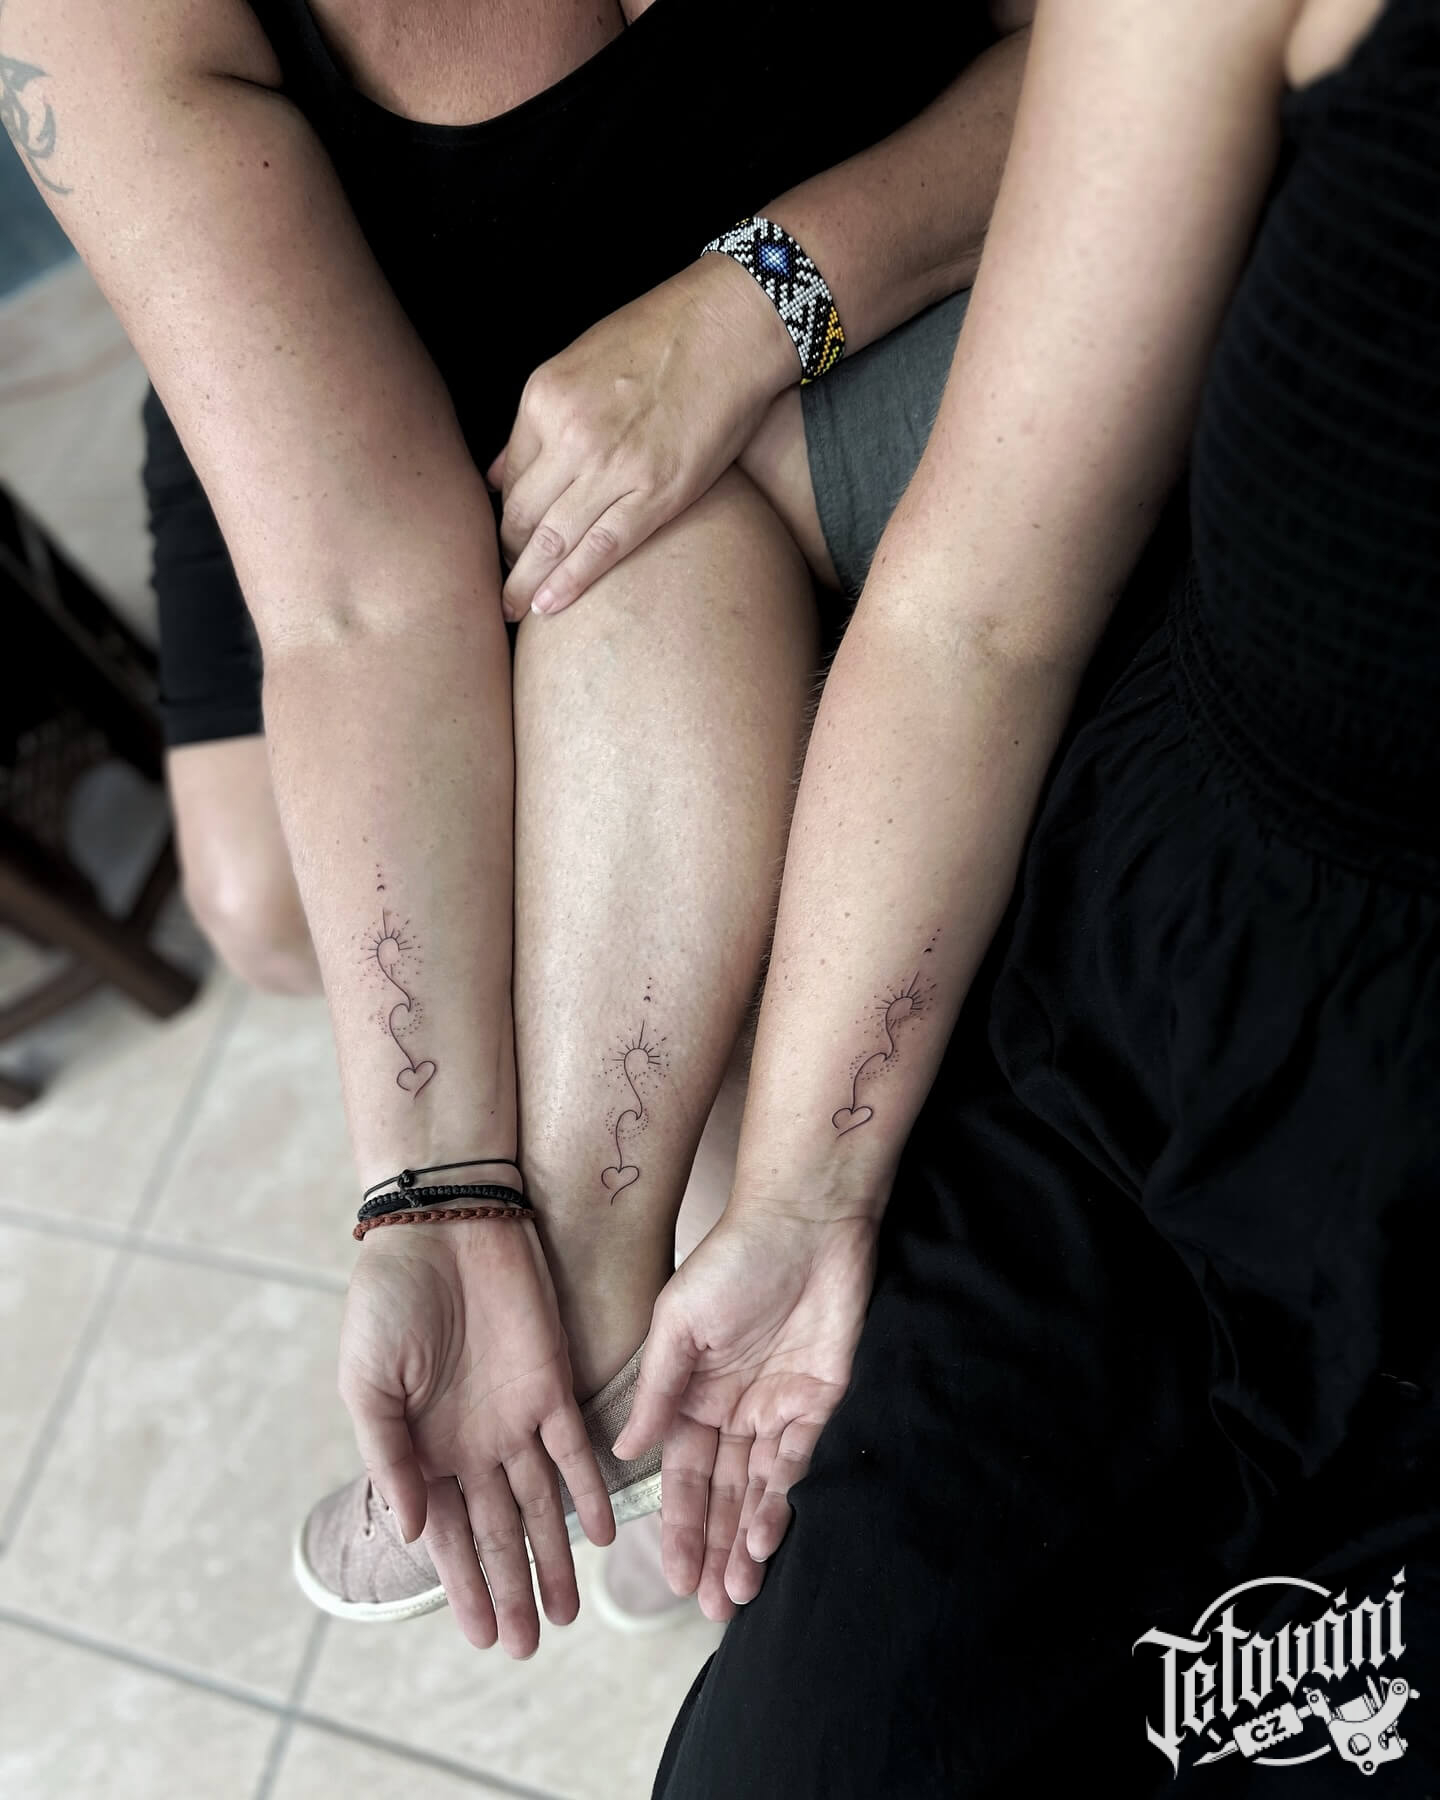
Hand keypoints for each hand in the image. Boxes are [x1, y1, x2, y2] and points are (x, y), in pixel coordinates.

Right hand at [338, 1216, 615, 1657]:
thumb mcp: (366, 1381)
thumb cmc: (388, 1300)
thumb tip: (415, 1532)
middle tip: (529, 1646)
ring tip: (568, 1613)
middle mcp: (474, 1445)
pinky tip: (602, 1536)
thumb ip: (389, 1455)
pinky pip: (576, 1449)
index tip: (481, 1638)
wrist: (441, 1225)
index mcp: (423, 1450)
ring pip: (542, 1504)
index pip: (450, 1537)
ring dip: (554, 1557)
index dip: (465, 1587)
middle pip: (501, 1532)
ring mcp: (516, 1418)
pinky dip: (589, 1492)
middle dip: (514, 1588)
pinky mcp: (552, 1384)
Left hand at [488, 254, 796, 619]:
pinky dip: (569, 582)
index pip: (508, 476)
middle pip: (521, 513)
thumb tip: (495, 474)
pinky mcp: (656, 493)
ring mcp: (612, 467)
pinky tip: (547, 608)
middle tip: (498, 587)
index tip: (504, 541)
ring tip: (510, 609)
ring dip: (526, 582)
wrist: (728, 327)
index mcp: (544, 399)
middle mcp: (571, 435)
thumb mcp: (576, 362)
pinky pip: (601, 549)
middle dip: (507, 556)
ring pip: (552, 539)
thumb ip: (534, 421)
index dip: (503, 515)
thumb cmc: (658, 337)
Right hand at [611, 1207, 877, 1620]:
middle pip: (720, 1496)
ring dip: (745, 1541)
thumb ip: (657, 1391)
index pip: (681, 1476)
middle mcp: (734, 1412)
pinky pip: (799, 1464)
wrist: (804, 1222)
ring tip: (735, 1591)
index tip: (672, 1576)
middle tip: (708, 1607)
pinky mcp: (821, 1402)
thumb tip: (624, 1450)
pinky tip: (764, 1538)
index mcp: (692, 1396)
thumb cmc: (731, 1260)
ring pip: (759, 1492)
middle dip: (713, 1551)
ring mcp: (778, 1409)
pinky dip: (782, 1503)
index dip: (676, 1527)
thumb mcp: (678, 1325)